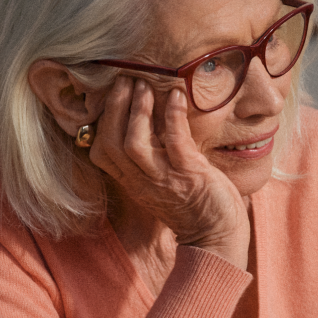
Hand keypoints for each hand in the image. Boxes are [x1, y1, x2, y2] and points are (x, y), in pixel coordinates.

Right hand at [83, 76, 246, 255]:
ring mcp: (165, 179)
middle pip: (110, 142)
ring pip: (134, 143)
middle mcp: (142, 181)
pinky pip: (174, 141)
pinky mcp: (190, 175)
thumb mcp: (162, 182)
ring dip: (137, 110)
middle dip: (115, 107)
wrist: (217, 238)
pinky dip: (172, 116)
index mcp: (132, 182)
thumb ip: (152, 158)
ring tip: (145, 85)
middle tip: (124, 79)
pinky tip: (177, 95)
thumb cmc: (193, 205)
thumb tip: (151, 121)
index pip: (101, 151)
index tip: (110, 94)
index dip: (102, 121)